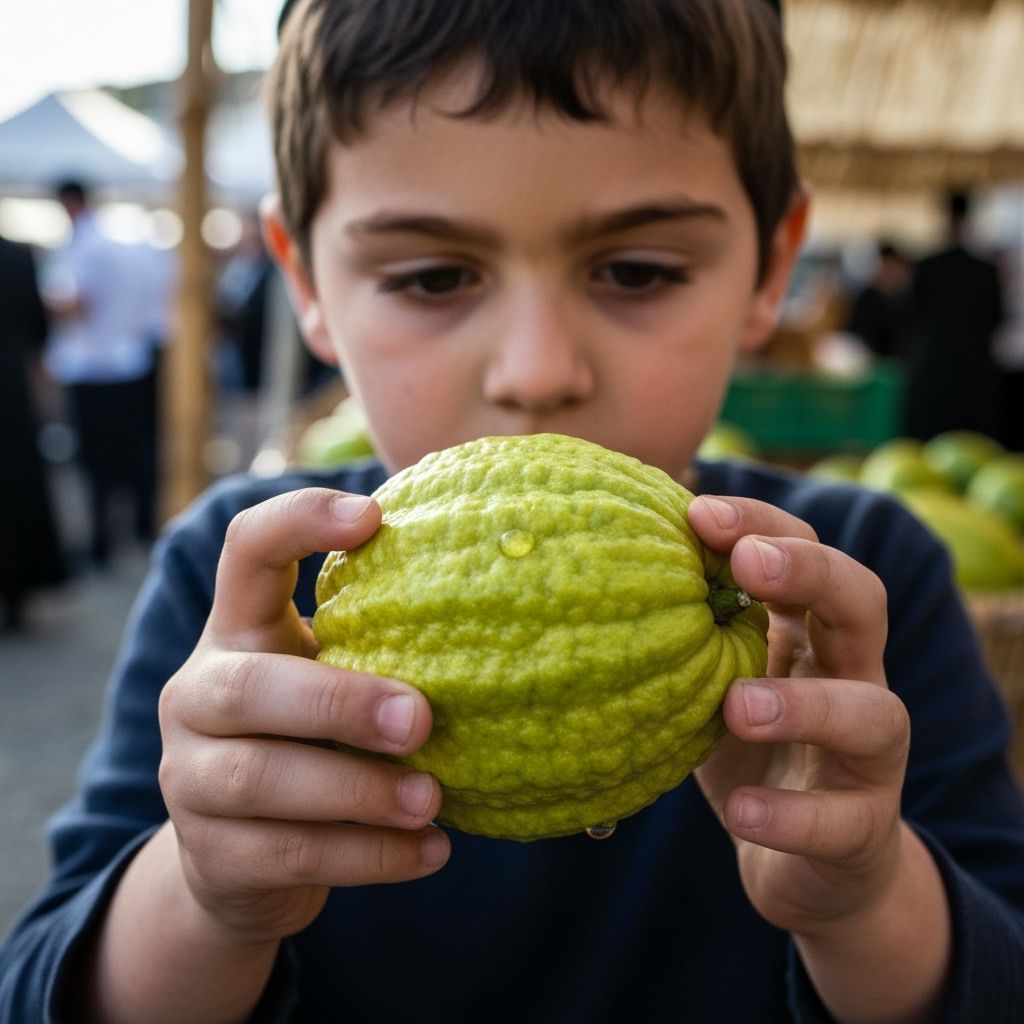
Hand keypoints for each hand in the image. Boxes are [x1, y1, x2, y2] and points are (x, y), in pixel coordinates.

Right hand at [157, 488, 449, 942]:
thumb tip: (507, 585)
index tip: (374, 516)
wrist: (238, 859)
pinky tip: (431, 851)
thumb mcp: (330, 679)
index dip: (299, 520)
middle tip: (422, 720)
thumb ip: (381, 644)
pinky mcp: (212, 855)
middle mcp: (198, 697)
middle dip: (339, 702)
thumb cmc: (311, 741)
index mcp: (236, 632)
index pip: (247, 549)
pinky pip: (291, 856)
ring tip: (433, 800)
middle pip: (249, 687)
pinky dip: (370, 856)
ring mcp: (191, 778)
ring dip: (360, 792)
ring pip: (263, 781)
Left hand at [687, 494, 908, 937]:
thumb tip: (589, 568)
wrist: (810, 865)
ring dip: (805, 704)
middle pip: (862, 601)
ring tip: (737, 706)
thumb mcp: (709, 681)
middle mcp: (852, 677)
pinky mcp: (866, 828)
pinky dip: (791, 817)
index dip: (761, 523)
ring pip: (873, 713)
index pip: (804, 550)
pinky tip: (741, 814)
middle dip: (810, 570)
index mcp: (807, 631)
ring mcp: (871, 756)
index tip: (698, 512)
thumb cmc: (744, 750)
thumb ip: (680, 635)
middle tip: (749, 563)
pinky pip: (842, 821)